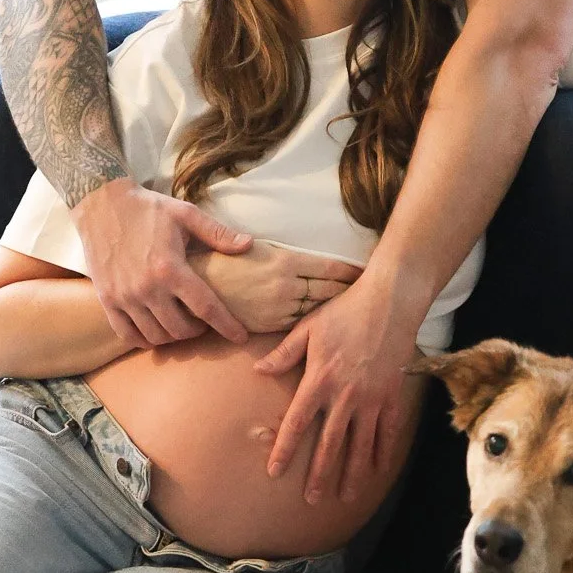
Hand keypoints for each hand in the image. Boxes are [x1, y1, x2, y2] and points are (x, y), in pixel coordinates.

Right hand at [71, 177, 253, 347]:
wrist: (100, 202)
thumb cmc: (147, 208)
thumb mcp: (186, 214)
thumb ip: (218, 233)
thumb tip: (249, 245)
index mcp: (170, 268)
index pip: (207, 308)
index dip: (227, 326)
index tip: (241, 336)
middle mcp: (147, 288)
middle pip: (181, 329)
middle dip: (198, 331)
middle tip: (203, 321)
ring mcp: (124, 297)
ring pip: (156, 336)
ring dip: (173, 336)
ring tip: (180, 324)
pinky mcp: (107, 299)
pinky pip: (127, 335)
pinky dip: (144, 339)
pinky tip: (155, 331)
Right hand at [195, 241, 361, 336]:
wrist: (199, 284)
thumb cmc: (228, 260)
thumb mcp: (260, 248)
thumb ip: (289, 257)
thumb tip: (315, 263)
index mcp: (286, 261)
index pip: (329, 267)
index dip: (350, 271)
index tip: (368, 271)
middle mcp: (286, 286)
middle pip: (329, 289)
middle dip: (350, 290)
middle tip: (373, 291)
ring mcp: (279, 308)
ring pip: (317, 308)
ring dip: (336, 308)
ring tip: (357, 308)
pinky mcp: (270, 325)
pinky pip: (300, 323)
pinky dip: (315, 321)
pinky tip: (329, 322)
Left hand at [254, 275, 421, 503]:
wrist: (390, 302)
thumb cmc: (345, 311)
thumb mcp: (308, 327)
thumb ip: (284, 353)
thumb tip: (259, 370)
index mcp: (319, 380)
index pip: (297, 423)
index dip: (285, 449)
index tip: (275, 472)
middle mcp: (345, 396)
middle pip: (329, 443)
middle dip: (319, 474)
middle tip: (311, 500)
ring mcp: (372, 398)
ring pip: (360, 444)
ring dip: (352, 473)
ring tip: (345, 497)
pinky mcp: (392, 395)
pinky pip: (387, 431)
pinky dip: (382, 452)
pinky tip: (377, 470)